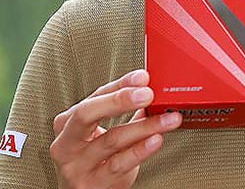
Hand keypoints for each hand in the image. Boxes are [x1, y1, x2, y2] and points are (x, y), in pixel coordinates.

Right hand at [50, 69, 181, 188]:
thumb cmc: (95, 156)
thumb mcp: (102, 129)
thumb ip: (124, 109)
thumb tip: (150, 88)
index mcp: (67, 122)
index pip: (95, 96)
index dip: (120, 85)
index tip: (143, 77)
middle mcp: (66, 143)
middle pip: (88, 113)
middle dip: (120, 100)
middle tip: (148, 94)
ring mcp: (76, 166)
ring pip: (112, 139)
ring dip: (145, 126)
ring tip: (168, 118)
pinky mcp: (92, 185)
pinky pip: (119, 164)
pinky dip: (140, 150)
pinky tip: (156, 139)